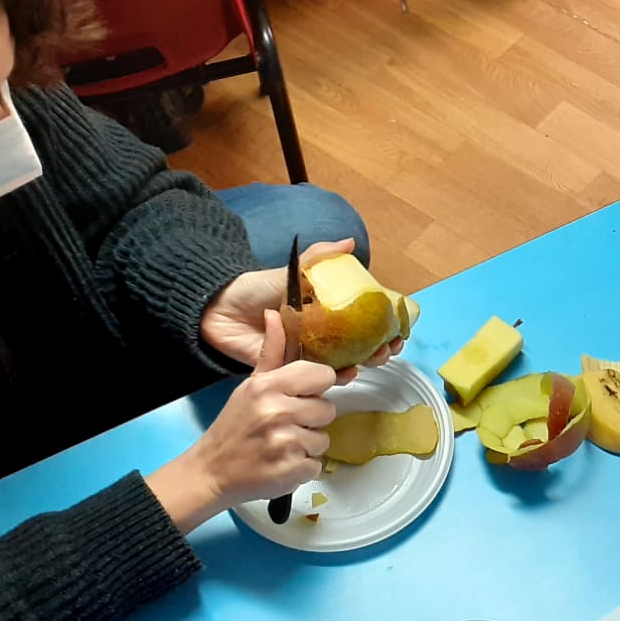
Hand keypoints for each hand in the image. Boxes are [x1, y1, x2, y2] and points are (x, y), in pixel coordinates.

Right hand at [149, 311, 337, 531]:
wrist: (210, 472)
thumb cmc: (233, 427)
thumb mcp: (250, 386)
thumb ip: (272, 353)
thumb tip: (275, 314)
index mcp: (269, 386)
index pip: (322, 376)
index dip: (316, 388)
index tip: (302, 397)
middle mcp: (279, 411)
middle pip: (328, 409)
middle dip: (310, 420)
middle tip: (284, 426)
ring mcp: (286, 442)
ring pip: (324, 439)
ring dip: (306, 445)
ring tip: (280, 446)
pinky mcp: (292, 470)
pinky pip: (316, 465)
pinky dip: (301, 468)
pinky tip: (280, 463)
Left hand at [200, 239, 402, 378]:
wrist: (222, 308)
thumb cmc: (257, 288)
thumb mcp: (292, 269)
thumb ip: (319, 258)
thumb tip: (350, 242)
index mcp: (325, 312)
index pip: (362, 322)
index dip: (383, 326)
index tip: (397, 330)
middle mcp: (321, 335)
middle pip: (359, 346)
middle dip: (379, 350)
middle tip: (387, 349)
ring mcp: (307, 354)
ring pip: (342, 364)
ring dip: (362, 365)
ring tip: (370, 360)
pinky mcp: (291, 370)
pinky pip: (316, 378)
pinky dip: (334, 378)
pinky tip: (347, 372)